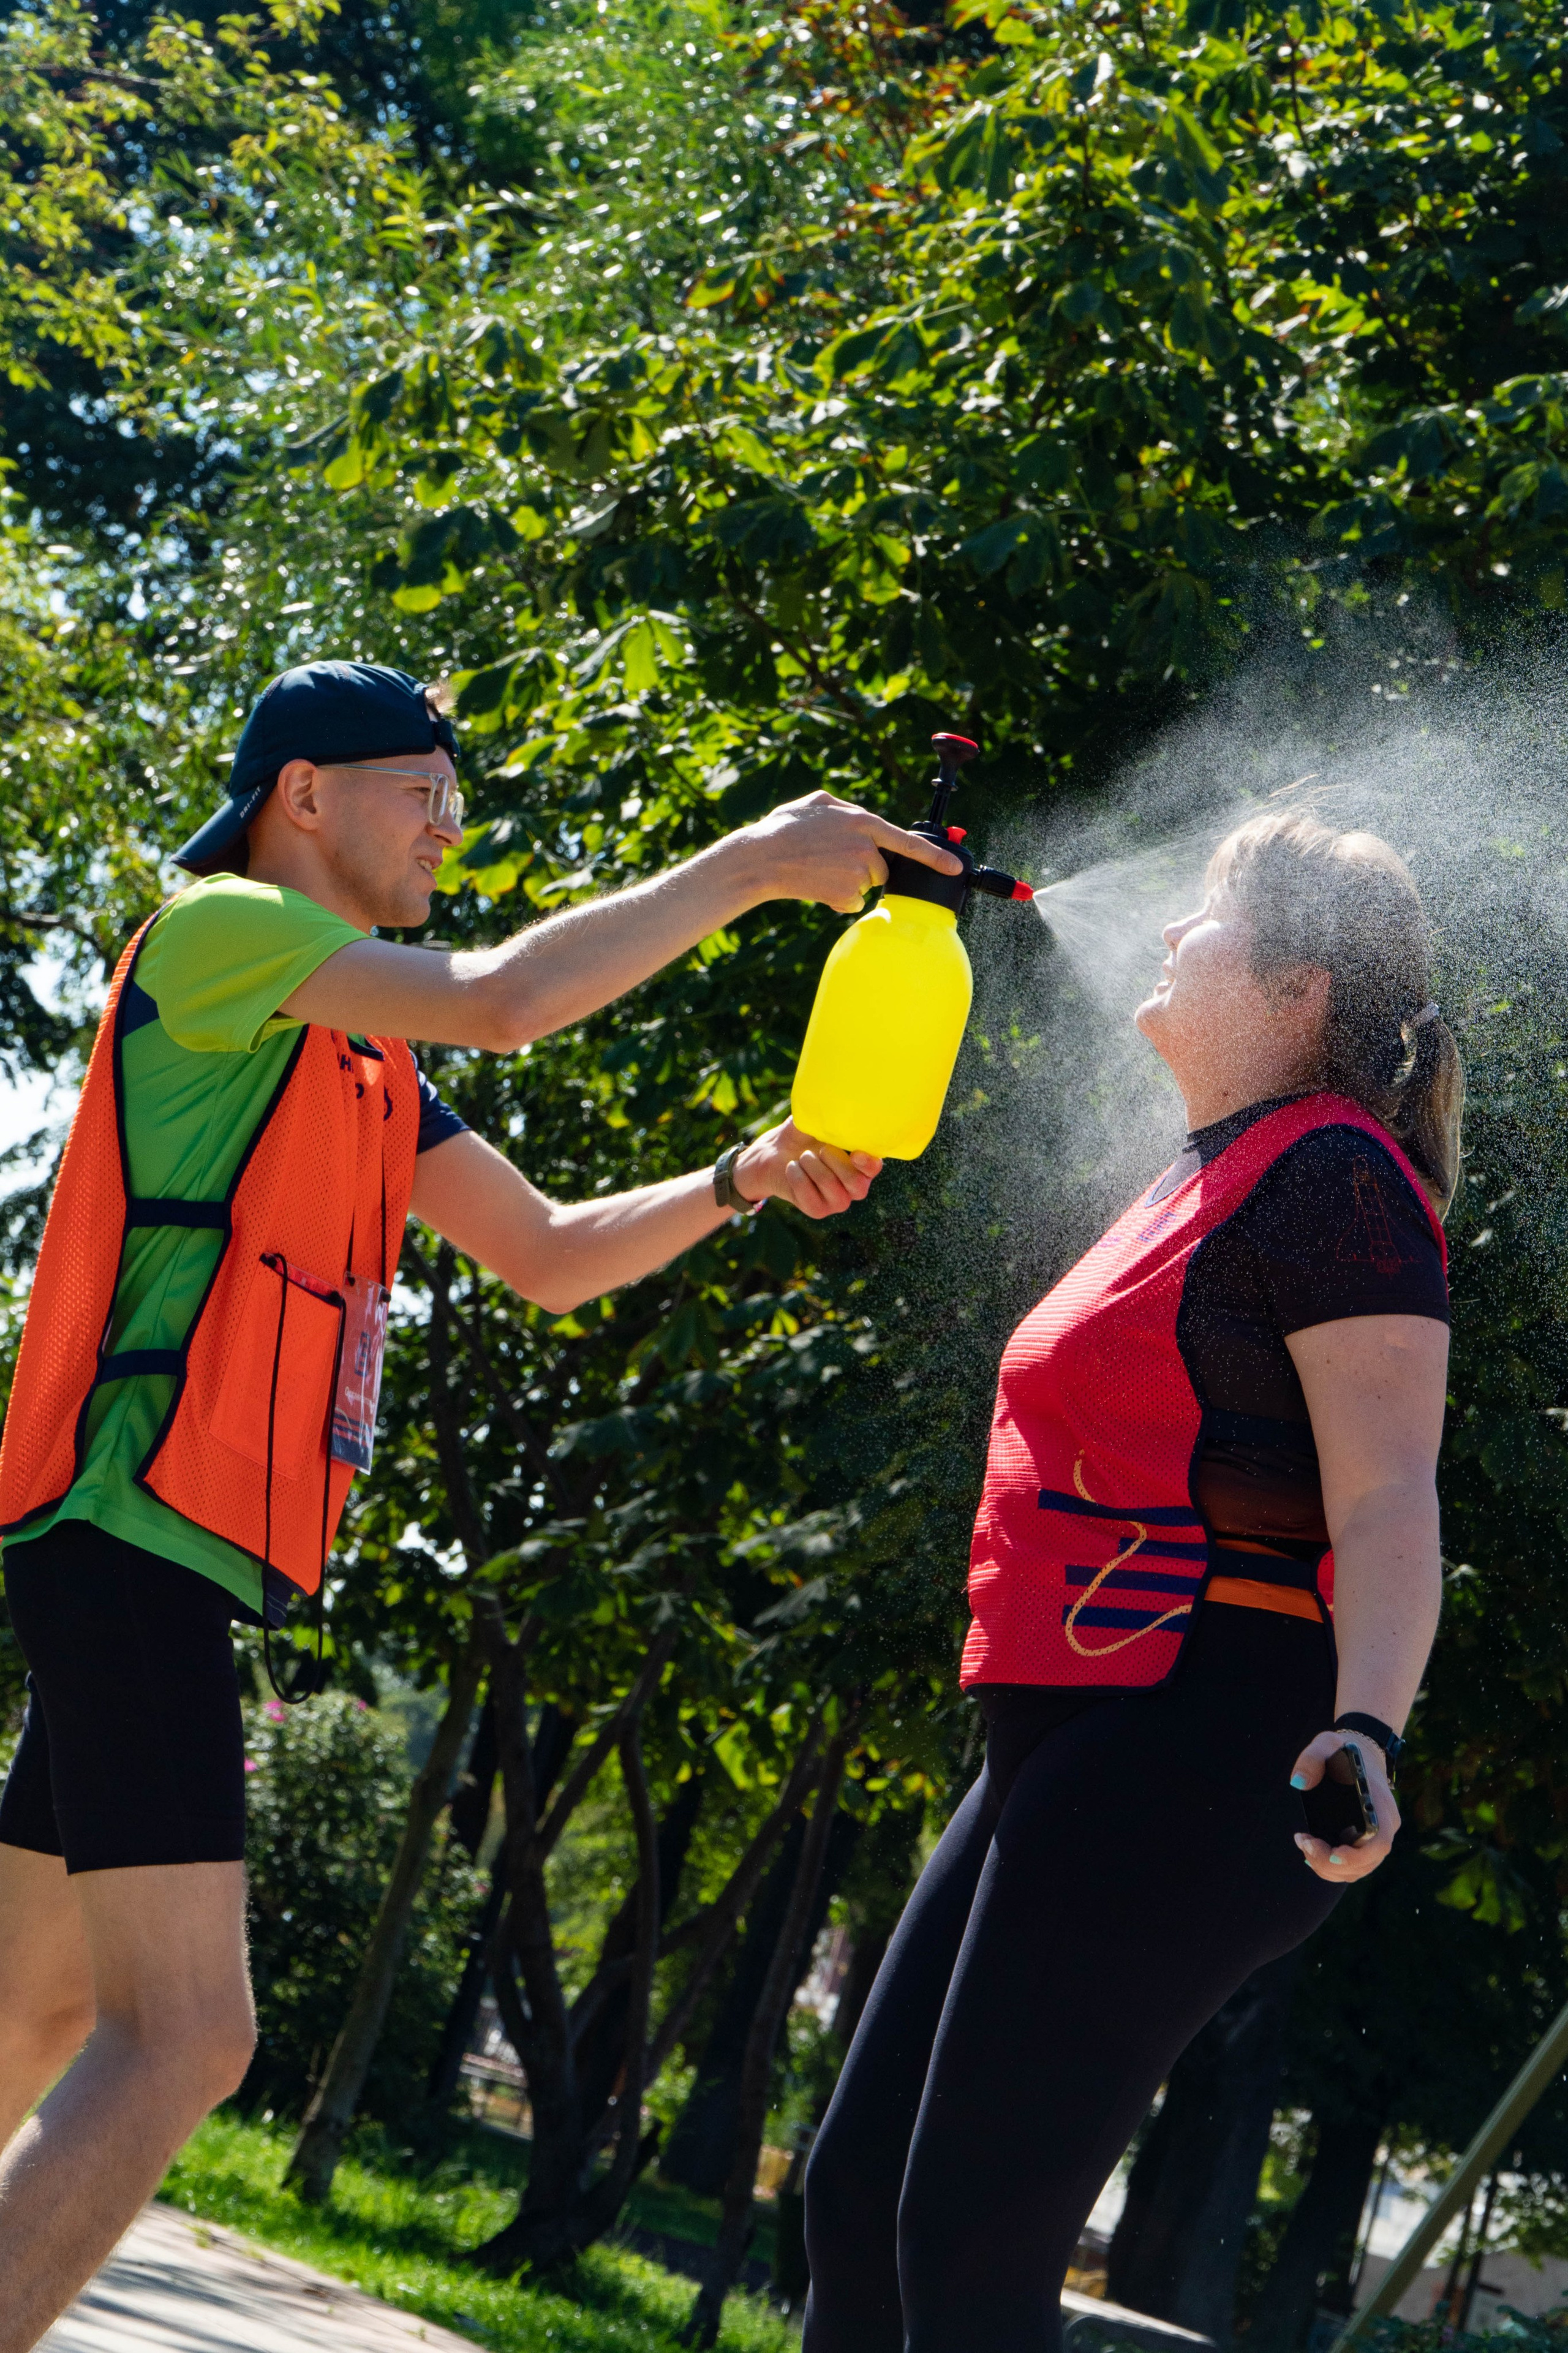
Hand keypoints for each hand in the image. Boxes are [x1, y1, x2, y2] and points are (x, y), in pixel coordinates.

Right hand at [729, 791, 963, 915]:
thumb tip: (858, 817)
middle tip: (830, 861)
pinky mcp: (845, 894)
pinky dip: (836, 899)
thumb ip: (846, 809)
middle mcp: (866, 847)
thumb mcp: (816, 803)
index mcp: (864, 823)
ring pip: (865, 885)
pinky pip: (851, 903)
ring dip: (847, 883)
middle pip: (882, 869)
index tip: (955, 869)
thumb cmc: (784, 829)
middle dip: (863, 868)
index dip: (935, 857)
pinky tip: (816, 885)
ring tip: (819, 871)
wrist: (761, 858)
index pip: (908, 842)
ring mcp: (857, 872)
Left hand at [732, 1120, 881, 1218]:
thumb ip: (829, 1117)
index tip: (856, 1153)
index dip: (869, 1164)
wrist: (773, 1154)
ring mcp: (837, 1201)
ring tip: (802, 1157)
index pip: (874, 1169)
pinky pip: (810, 1196)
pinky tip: (792, 1168)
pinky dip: (797, 1177)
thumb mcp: (814, 1121)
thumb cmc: (801, 1135)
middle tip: (819, 1150)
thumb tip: (838, 1106)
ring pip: (832, 1188)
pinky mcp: (817, 1210)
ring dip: (812, 1167)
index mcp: (860, 1164)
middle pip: (857, 1185)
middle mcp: (854, 1186)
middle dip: (834, 1163)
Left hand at [1291, 1731, 1399, 1883]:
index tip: (1331, 1853)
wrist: (1362, 1753)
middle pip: (1365, 1863)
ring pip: (1357, 1870)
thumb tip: (1298, 1783)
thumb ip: (1311, 1758)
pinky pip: (1353, 1866)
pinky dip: (1331, 1866)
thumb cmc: (1344, 1751)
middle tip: (1304, 1843)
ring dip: (1328, 1867)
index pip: (1379, 1844)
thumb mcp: (1326, 1744)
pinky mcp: (1366, 1843)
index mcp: (1382, 1807)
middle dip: (1330, 1863)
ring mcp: (1377, 1838)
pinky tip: (1311, 1852)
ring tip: (1304, 1843)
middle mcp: (1385, 1827)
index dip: (1357, 1857)